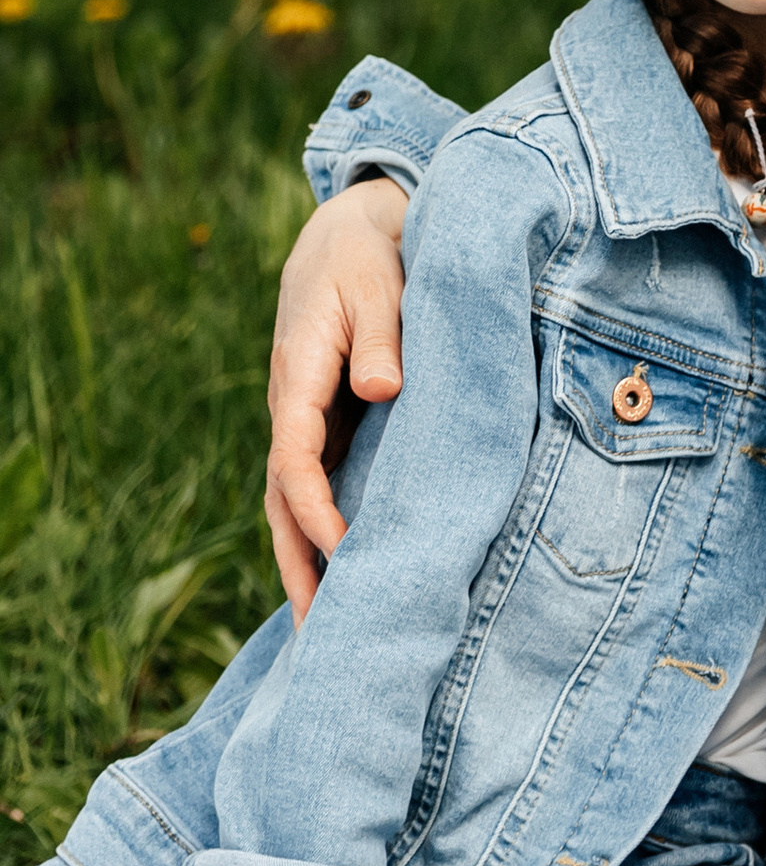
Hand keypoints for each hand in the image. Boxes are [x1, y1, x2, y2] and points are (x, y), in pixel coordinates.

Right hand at [266, 178, 409, 617]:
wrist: (346, 233)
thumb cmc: (368, 257)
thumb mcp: (380, 284)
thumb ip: (382, 336)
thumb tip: (383, 392)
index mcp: (299, 376)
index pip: (296, 458)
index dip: (316, 509)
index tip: (344, 552)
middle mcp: (293, 406)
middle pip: (283, 499)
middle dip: (296, 564)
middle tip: (318, 632)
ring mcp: (306, 419)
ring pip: (294, 502)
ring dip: (304, 560)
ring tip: (324, 629)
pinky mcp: (327, 423)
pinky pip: (317, 486)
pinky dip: (321, 532)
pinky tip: (342, 574)